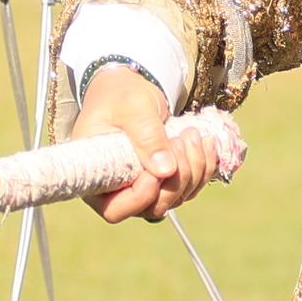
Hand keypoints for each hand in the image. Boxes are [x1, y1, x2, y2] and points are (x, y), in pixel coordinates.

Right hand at [68, 65, 223, 224]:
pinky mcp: (165, 180)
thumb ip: (146, 135)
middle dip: (175, 178)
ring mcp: (144, 188)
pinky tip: (205, 142)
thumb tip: (165, 170)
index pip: (115, 209)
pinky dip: (203, 167)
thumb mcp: (132, 107)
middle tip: (180, 140)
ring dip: (193, 169)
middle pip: (153, 208)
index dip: (141, 196)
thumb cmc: (121, 97)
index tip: (160, 167)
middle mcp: (118, 191)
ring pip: (176, 198)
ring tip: (191, 134)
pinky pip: (190, 186)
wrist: (130, 91)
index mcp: (96, 178)